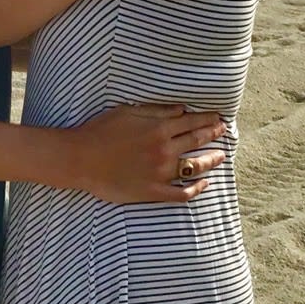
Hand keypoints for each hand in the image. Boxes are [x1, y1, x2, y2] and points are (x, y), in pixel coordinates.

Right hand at [67, 104, 226, 203]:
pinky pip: (181, 193)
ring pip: (194, 166)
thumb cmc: (100, 130)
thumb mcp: (127, 111)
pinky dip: (196, 189)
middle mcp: (164, 150)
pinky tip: (205, 184)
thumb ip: (156, 110)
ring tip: (221, 156)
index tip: (219, 118)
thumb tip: (181, 109)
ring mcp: (160, 173)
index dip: (208, 119)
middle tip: (224, 131)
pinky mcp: (152, 191)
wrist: (80, 158)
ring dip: (210, 160)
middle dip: (213, 135)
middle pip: (196, 141)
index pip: (191, 122)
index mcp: (158, 128)